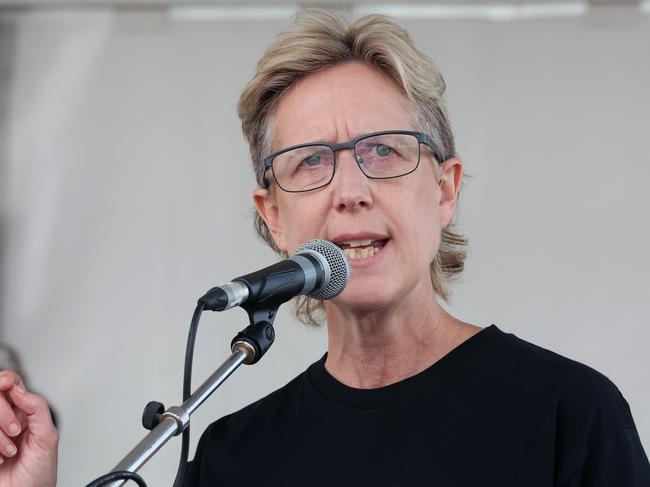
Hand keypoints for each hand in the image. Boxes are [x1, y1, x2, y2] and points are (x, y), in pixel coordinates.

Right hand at [0, 370, 57, 486]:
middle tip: (15, 431)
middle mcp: (3, 420)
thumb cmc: (39, 475)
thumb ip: (37, 408)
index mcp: (23, 412)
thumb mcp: (48, 437)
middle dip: (3, 414)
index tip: (9, 389)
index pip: (9, 382)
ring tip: (9, 451)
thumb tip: (18, 389)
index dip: (7, 382)